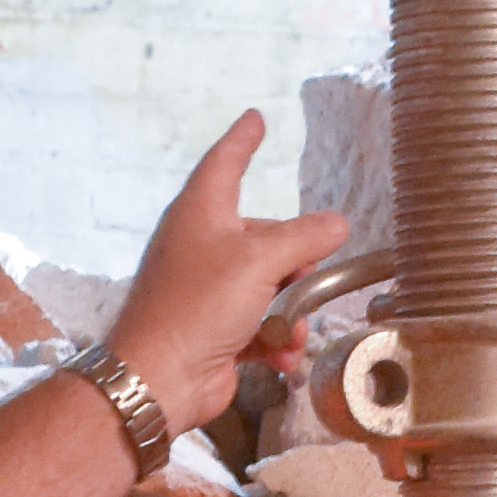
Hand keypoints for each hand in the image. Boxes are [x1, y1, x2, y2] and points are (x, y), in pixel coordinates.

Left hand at [106, 110, 349, 417]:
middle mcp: (201, 243)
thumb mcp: (260, 261)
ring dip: (291, 310)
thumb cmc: (199, 305)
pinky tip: (284, 356)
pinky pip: (260, 322)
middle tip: (307, 280)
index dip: (244, 139)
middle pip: (265, 236)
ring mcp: (207, 288)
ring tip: (292, 331)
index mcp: (201, 211)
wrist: (159, 378)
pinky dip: (276, 338)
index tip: (256, 118)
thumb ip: (305, 237)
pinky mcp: (215, 328)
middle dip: (295, 262)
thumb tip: (337, 223)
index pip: (226, 162)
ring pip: (269, 284)